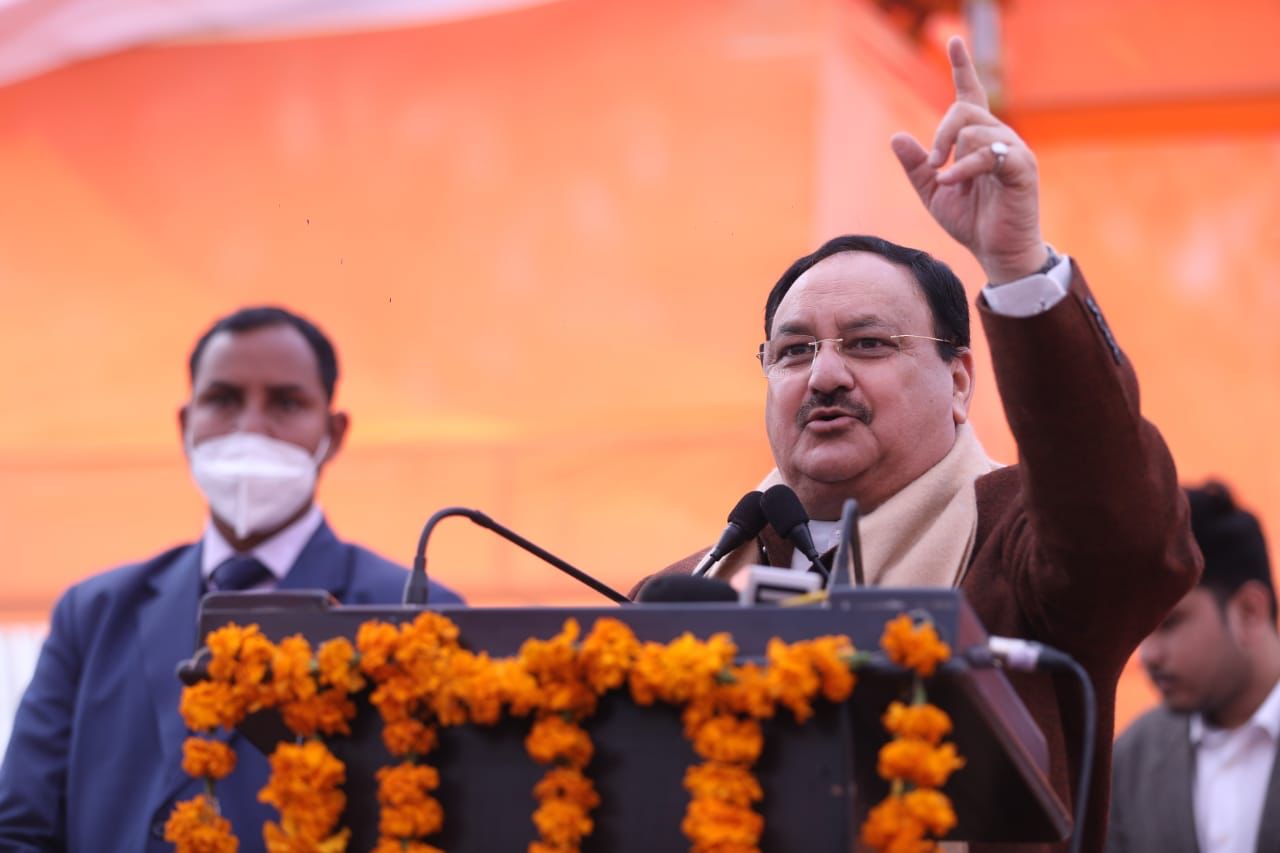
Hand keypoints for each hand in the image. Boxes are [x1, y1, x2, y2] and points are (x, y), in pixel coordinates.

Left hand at [890, 36, 1048, 283]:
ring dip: (951, 152)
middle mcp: (998, 137)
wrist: (996, 252)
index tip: (953, 41)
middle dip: (941, 133)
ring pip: (976, 129)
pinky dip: (965, 167)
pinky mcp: (1022, 168)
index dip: (962, 68)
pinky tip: (951, 181)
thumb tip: (897, 137)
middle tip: (932, 162)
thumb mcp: (933, 193)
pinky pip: (990, 154)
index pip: (970, 95)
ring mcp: (1013, 151)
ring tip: (946, 179)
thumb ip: (916, 167)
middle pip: (964, 110)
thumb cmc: (971, 222)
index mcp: (978, 139)